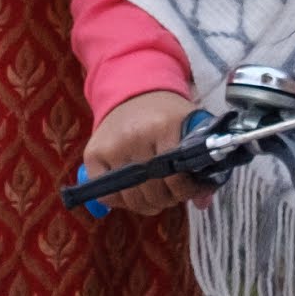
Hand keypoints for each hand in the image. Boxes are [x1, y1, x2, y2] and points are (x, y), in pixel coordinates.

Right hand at [75, 89, 200, 218]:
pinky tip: (131, 192)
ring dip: (146, 204)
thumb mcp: (189, 128)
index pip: (176, 176)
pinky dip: (120, 201)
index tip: (190, 191)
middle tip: (171, 194)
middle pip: (153, 191)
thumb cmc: (164, 114)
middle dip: (167, 199)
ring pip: (131, 198)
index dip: (185, 191)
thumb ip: (200, 165)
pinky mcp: (92, 155)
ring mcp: (111, 147)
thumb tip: (202, 202)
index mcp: (163, 127)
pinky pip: (106, 196)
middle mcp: (134, 137)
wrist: (133, 91)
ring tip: (154, 194)